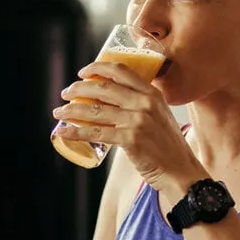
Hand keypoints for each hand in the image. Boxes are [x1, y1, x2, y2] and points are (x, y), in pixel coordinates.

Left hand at [53, 61, 199, 190]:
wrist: (180, 171)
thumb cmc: (167, 146)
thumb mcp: (160, 115)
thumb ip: (142, 105)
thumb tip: (114, 100)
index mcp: (152, 93)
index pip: (121, 71)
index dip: (98, 68)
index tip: (83, 72)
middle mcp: (145, 103)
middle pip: (103, 88)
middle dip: (78, 88)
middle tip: (66, 93)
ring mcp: (137, 121)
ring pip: (95, 110)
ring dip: (71, 110)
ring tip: (59, 112)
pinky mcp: (130, 139)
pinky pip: (95, 133)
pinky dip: (75, 132)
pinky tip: (63, 132)